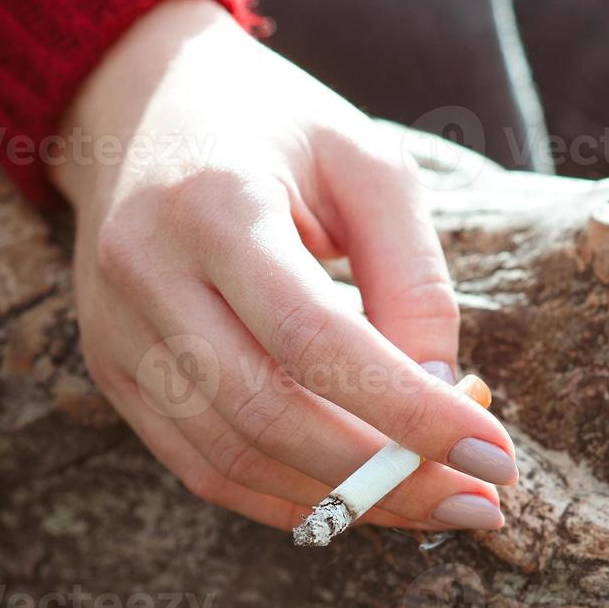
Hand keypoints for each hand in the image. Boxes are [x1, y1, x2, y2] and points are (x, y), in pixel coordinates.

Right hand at [51, 0, 514, 533]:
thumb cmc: (275, 128)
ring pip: (233, 458)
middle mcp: (146, 273)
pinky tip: (361, 497)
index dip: (408, 412)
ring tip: (434, 501)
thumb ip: (412, 278)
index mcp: (214, 203)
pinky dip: (289, 498)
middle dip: (384, 477)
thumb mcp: (368, 167)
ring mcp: (116, 330)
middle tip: (477, 502)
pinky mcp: (113, 371)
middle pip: (268, 415)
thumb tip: (443, 397)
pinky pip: (203, 465)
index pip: (314, 338)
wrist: (140, 105)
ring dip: (344, 500)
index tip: (495, 458)